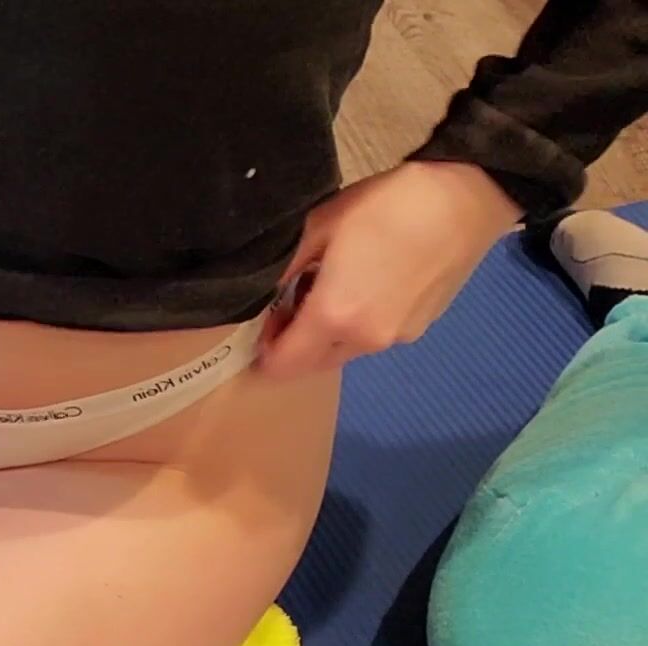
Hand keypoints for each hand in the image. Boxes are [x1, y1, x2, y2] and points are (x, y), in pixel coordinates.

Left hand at [258, 161, 522, 375]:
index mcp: (334, 319)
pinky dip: (358, 324)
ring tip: (331, 287)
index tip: (262, 322)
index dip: (263, 351)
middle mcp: (365, 340)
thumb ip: (284, 269)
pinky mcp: (421, 327)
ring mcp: (398, 338)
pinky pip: (375, 336)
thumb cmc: (387, 206)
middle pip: (313, 363)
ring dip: (327, 334)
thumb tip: (263, 296)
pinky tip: (366, 285)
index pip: (282, 366)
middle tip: (293, 300)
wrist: (467, 197)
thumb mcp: (320, 227)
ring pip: (344, 352)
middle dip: (294, 343)